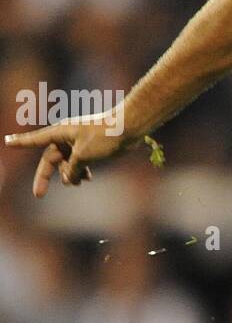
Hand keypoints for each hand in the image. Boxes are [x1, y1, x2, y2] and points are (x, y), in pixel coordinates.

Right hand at [5, 114, 135, 197]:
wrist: (128, 127)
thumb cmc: (104, 136)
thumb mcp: (83, 156)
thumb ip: (71, 170)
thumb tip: (68, 180)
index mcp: (60, 133)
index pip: (35, 140)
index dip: (20, 143)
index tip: (7, 142)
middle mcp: (66, 137)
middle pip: (50, 160)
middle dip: (45, 177)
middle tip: (38, 195)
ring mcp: (78, 143)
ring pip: (66, 164)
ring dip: (69, 175)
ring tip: (79, 181)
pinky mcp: (90, 148)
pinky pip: (78, 163)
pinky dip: (80, 172)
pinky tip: (87, 178)